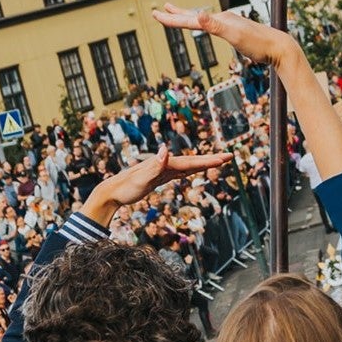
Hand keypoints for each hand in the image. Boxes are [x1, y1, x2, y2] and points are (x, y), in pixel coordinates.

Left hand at [83, 149, 232, 222]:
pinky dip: (190, 171)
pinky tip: (193, 171)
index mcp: (165, 164)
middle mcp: (166, 164)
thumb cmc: (126, 187)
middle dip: (211, 159)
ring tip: (218, 161)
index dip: (209, 161)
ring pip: (188, 166)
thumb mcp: (140, 178)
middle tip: (229, 156)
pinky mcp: (159, 177)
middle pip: (193, 161)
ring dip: (203, 164)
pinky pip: (179, 173)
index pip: (192, 162)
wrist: (112, 191)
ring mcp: (163, 170)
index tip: (225, 158)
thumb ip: (155, 165)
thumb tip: (166, 149)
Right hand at [153, 4, 299, 68]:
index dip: (172, 18)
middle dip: (176, 14)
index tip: (155, 15)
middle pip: (194, 16)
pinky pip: (212, 27)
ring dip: (188, 16)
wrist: (279, 47)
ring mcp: (229, 25)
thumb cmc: (258, 44)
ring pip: (203, 20)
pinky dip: (203, 24)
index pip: (190, 19)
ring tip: (177, 12)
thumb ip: (215, 26)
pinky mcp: (235, 33)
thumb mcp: (235, 35)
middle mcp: (223, 19)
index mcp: (220, 20)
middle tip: (160, 9)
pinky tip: (205, 24)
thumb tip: (198, 15)